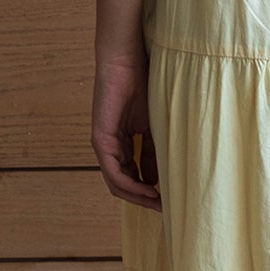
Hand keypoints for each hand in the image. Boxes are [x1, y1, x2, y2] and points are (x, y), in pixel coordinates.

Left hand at [92, 42, 160, 209]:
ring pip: (117, 183)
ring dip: (138, 197)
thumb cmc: (142, 85)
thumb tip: (160, 178)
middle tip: (164, 208)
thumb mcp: (154, 126)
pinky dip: (131, 185)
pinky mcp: (101, 140)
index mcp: (122, 143)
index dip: (149, 191)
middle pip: (124, 185)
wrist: (127, 62)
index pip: (133, 176)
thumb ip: (154, 151)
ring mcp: (103, 145)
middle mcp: (110, 148)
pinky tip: (148, 189)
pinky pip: (114, 172)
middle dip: (144, 199)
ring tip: (158, 203)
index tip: (168, 200)